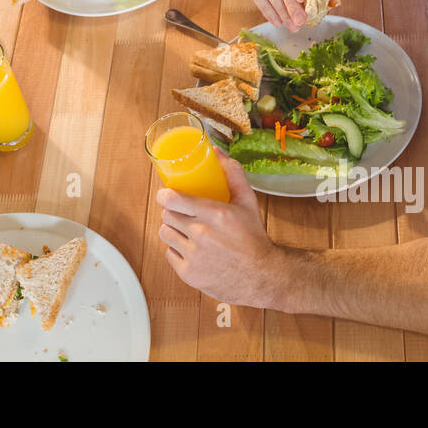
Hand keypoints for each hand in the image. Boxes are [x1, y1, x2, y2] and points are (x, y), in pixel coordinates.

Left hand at [156, 149, 287, 309]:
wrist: (263, 276)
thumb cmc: (254, 237)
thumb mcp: (247, 201)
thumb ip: (232, 173)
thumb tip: (217, 152)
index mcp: (214, 214)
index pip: (172, 199)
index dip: (165, 195)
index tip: (166, 195)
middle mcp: (202, 235)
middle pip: (167, 215)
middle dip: (172, 212)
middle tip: (182, 213)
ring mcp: (194, 256)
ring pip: (165, 234)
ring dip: (173, 230)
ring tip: (186, 231)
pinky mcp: (189, 275)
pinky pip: (169, 254)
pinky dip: (177, 251)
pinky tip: (190, 249)